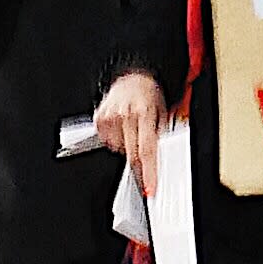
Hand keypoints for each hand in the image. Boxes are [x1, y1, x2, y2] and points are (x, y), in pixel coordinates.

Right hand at [92, 71, 166, 199]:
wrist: (132, 76)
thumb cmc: (149, 94)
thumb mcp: (162, 111)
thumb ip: (161, 133)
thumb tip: (160, 156)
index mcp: (143, 112)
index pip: (146, 149)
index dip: (148, 171)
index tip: (149, 187)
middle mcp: (125, 115)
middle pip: (131, 153)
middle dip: (139, 167)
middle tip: (144, 175)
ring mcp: (110, 118)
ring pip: (119, 150)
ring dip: (128, 148)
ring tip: (134, 131)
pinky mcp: (99, 120)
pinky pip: (108, 142)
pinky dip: (116, 141)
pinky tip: (122, 128)